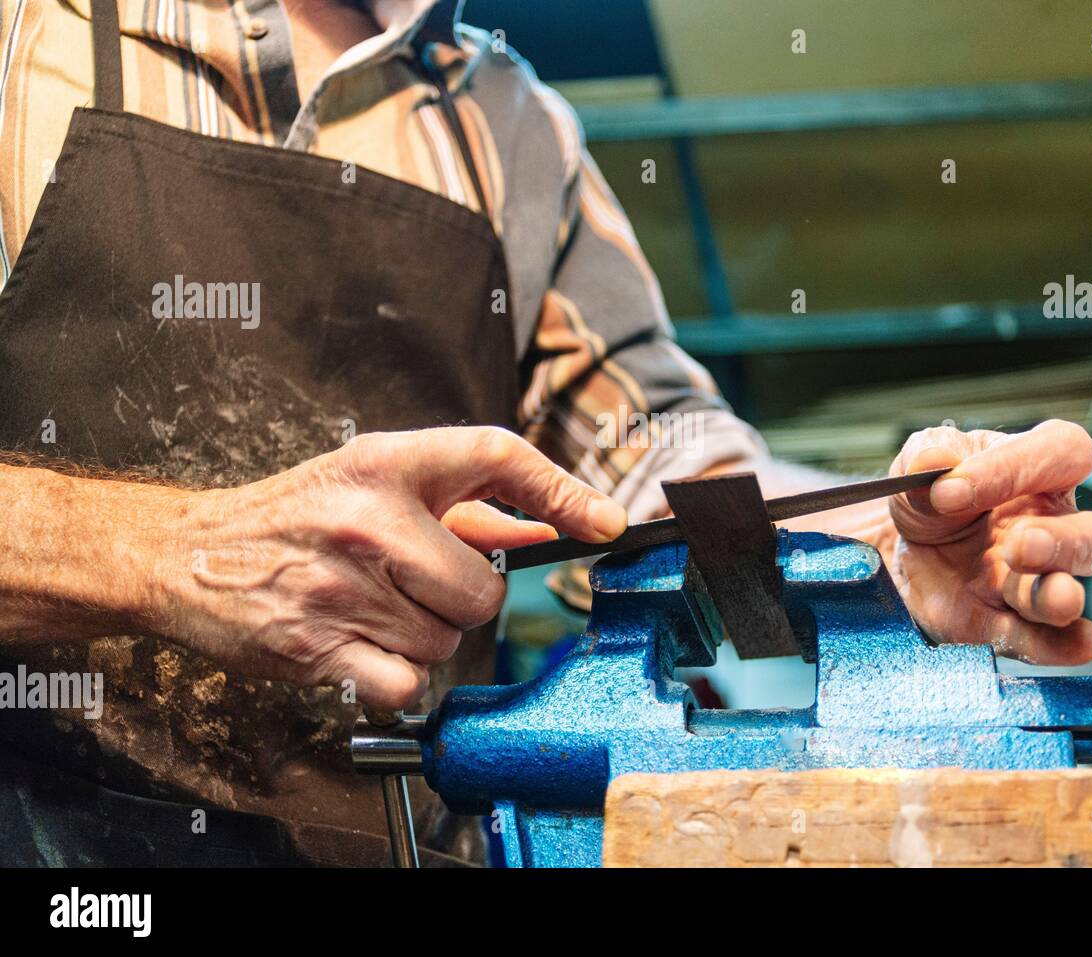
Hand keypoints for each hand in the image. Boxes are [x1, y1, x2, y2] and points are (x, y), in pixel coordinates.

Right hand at [148, 427, 626, 707]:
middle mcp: (368, 520)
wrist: (188, 554)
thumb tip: (554, 527)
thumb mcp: (374, 478)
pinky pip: (408, 682)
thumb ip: (466, 502)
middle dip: (466, 598)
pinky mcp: (319, 646)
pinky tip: (366, 646)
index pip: (498, 455)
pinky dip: (398, 677)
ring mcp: (343, 586)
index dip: (562, 489)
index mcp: (387, 464)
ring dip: (426, 635)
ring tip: (378, 607)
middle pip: (483, 587)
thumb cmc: (296, 515)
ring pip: (446, 639)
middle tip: (422, 585)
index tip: (606, 521)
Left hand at [885, 420, 1091, 664]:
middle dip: (1066, 542)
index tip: (953, 486)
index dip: (1019, 464)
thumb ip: (928, 452)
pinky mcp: (1009, 625)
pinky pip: (1045, 641)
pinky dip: (1060, 645)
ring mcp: (1032, 581)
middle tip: (1020, 544)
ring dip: (1060, 596)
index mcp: (1037, 471)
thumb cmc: (929, 497)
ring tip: (1051, 597)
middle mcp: (1050, 526)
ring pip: (1070, 591)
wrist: (899, 551)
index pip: (1061, 454)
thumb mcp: (919, 463)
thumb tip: (935, 459)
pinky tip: (1076, 646)